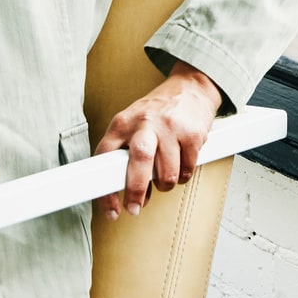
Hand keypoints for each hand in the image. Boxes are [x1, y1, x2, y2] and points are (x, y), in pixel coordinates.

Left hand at [94, 61, 223, 220]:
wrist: (191, 88)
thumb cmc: (157, 113)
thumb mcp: (133, 126)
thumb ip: (127, 157)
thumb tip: (134, 198)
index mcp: (123, 122)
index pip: (105, 156)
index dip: (105, 189)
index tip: (110, 210)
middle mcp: (145, 123)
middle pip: (139, 159)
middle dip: (135, 191)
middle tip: (134, 208)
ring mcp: (170, 127)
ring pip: (167, 174)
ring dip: (165, 185)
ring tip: (165, 176)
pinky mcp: (192, 134)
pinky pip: (186, 169)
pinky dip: (183, 175)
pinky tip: (181, 163)